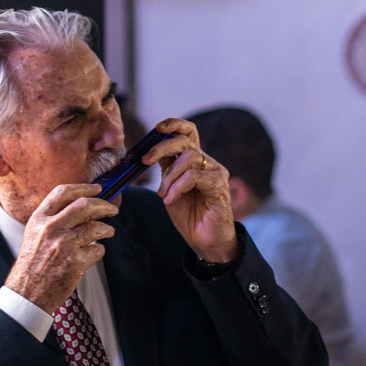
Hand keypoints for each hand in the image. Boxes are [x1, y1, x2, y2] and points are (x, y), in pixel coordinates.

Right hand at [4, 183, 118, 313]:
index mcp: (39, 219)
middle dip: (103, 205)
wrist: (27, 292)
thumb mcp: (35, 235)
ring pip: (96, 228)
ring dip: (106, 229)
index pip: (64, 192)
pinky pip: (97, 250)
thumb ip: (54, 219)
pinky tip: (94, 253)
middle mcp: (51, 228)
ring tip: (108, 232)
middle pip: (85, 205)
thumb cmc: (33, 264)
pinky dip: (99, 251)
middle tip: (112, 209)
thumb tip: (84, 207)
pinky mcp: (75, 261)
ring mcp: (64, 244)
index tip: (97, 188)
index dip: (84, 187)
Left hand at [147, 118, 239, 263]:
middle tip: (145, 161)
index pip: (187, 132)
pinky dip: (177, 187)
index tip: (156, 128)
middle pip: (185, 140)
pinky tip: (170, 199)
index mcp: (193, 160)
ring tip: (163, 194)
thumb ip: (165, 169)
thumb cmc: (189, 215)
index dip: (173, 124)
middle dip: (161, 147)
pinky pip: (194, 176)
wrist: (205, 240)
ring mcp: (215, 171)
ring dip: (169, 176)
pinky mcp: (220, 184)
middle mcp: (206, 162)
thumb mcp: (170, 188)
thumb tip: (149, 153)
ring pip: (188, 158)